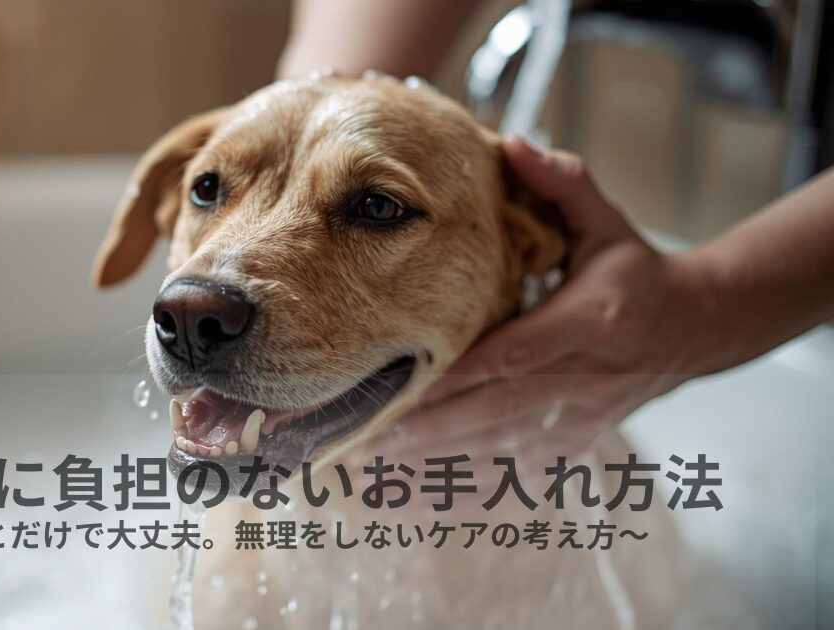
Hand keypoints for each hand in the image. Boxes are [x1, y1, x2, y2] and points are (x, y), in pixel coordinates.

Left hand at [385, 137, 720, 469]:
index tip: (412, 388)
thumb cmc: (636, 272)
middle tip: (373, 435)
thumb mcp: (606, 223)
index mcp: (591, 321)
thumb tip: (512, 143)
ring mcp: (581, 415)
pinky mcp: (577, 439)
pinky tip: (427, 491)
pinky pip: (521, 466)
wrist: (693, 329)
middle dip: (434, 425)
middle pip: (499, 408)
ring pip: (503, 444)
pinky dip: (475, 481)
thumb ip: (562, 186)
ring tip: (382, 463)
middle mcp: (584, 376)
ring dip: (442, 457)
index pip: (519, 353)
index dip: (466, 375)